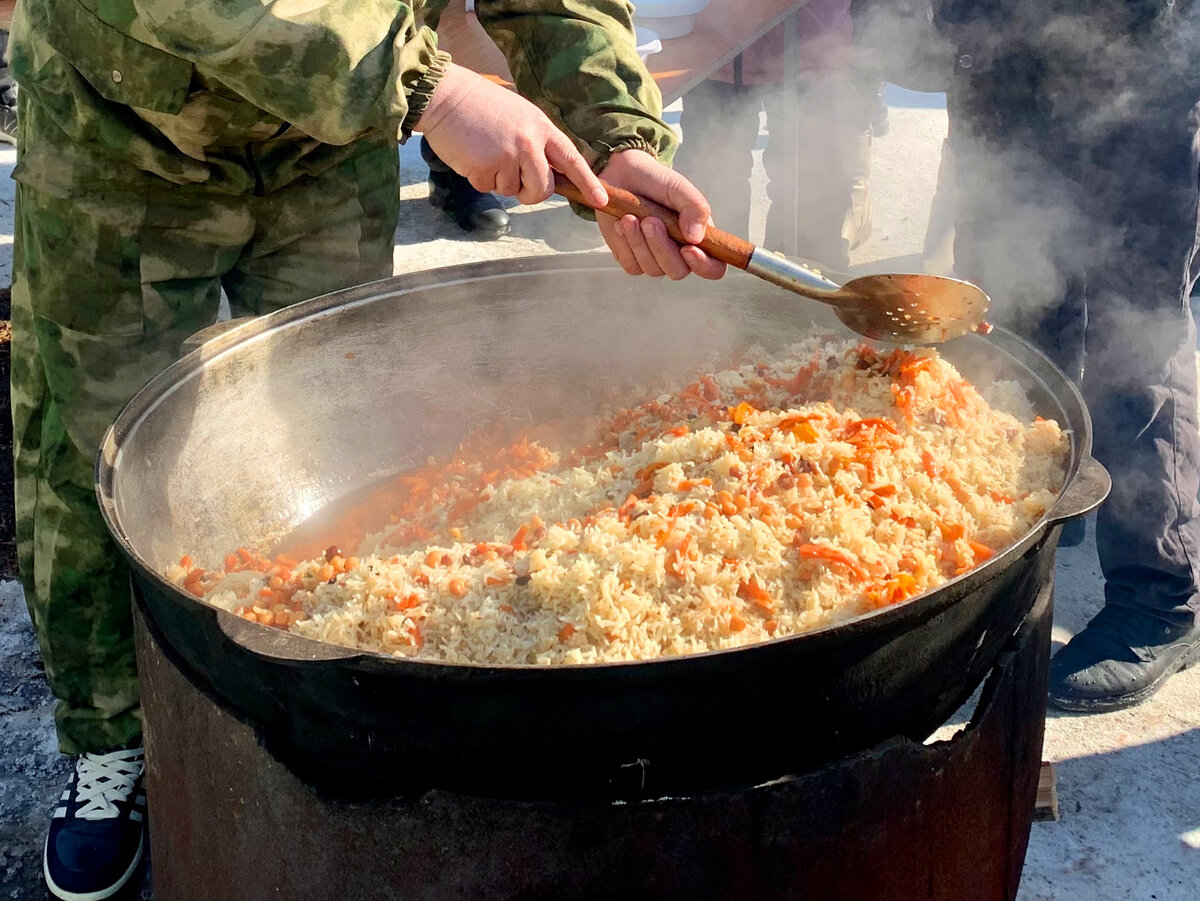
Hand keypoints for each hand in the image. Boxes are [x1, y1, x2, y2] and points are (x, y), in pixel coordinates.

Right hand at [418, 64, 606, 207]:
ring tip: (486, 152)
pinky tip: (472, 155)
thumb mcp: (519, 116)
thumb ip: (536, 142)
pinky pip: (489, 188)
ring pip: (513, 191)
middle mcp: (529, 142)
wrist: (444, 96)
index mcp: (541, 127)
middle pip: (543, 189)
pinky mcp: (486, 168)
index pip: (571, 159)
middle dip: (531, 193)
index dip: (587, 182)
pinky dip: (480, 178)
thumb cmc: (480, 106)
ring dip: (500, 181)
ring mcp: (508, 156)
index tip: (601, 200)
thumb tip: (547, 174)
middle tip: (516, 182)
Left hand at [595, 150, 726, 280]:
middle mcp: (679, 253)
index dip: (705, 265)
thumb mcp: (678, 188)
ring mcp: (654, 259)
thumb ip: (694, 208)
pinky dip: (625, 244)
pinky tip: (621, 224)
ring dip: (639, 242)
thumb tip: (697, 238)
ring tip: (630, 217)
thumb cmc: (654, 181)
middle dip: (661, 247)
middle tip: (650, 221)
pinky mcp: (632, 259)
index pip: (713, 267)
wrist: (622, 174)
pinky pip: (631, 265)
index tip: (688, 248)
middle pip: (677, 271)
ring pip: (652, 269)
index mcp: (698, 237)